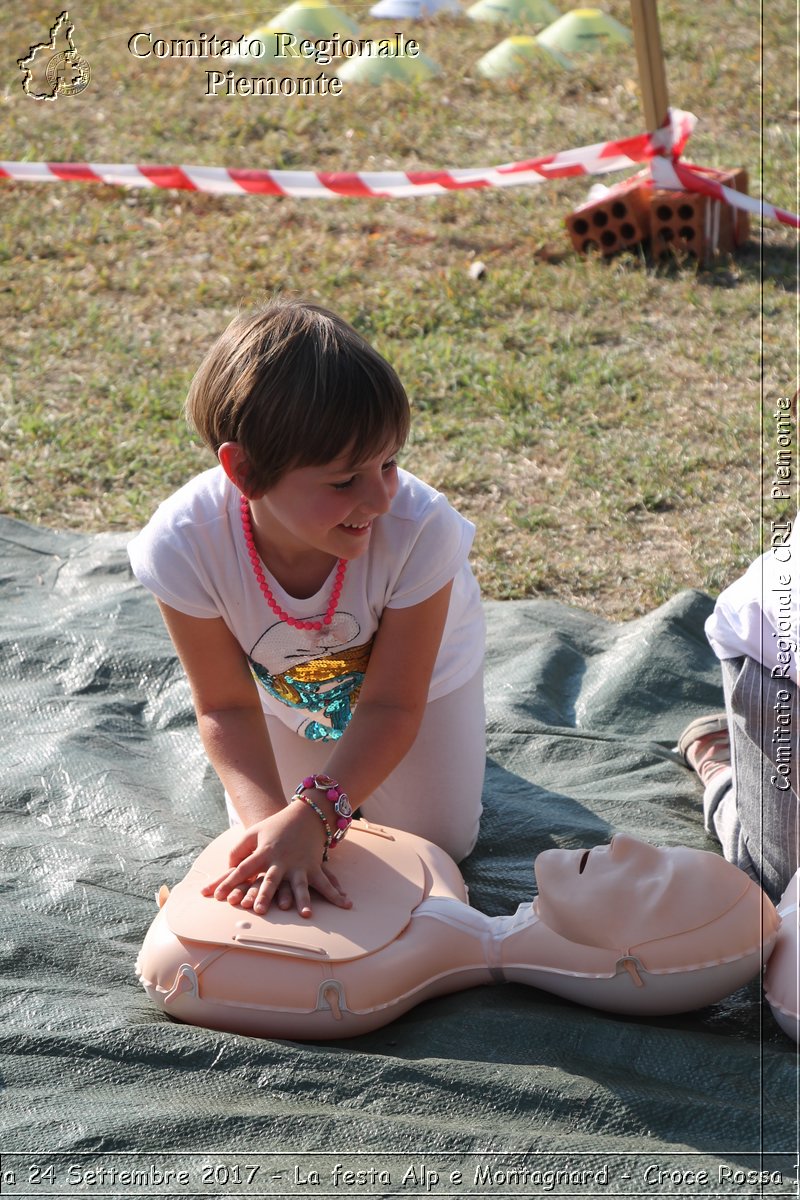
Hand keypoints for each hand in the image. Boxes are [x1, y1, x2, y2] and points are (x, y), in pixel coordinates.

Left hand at [200, 802, 350, 917]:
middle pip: (270, 880)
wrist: (305, 813)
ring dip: (302, 900)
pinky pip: (325, 883)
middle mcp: (281, 861)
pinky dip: (336, 894)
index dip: (228, 882)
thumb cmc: (275, 826)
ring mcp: (299, 865)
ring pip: (300, 885)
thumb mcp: (253, 832)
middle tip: (257, 909)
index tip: (217, 896)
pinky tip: (345, 905)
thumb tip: (230, 867)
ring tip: (304, 914)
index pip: (242, 869)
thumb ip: (239, 850)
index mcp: (263, 852)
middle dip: (264, 895)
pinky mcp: (313, 866)